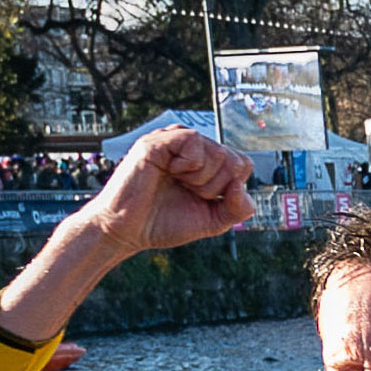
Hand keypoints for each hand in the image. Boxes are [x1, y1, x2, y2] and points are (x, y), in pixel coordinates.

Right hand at [78, 128, 255, 257]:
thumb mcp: (214, 221)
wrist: (127, 230)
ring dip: (201, 179)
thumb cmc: (165, 222)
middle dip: (216, 187)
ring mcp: (176, 142)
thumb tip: (241, 184)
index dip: (232, 189)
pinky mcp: (159, 141)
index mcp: (207, 164)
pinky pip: (194, 141)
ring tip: (176, 183)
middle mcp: (193, 149)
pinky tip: (169, 171)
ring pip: (219, 152)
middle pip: (234, 160)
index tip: (205, 200)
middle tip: (187, 192)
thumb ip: (238, 208)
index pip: (243, 165)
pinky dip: (188, 165)